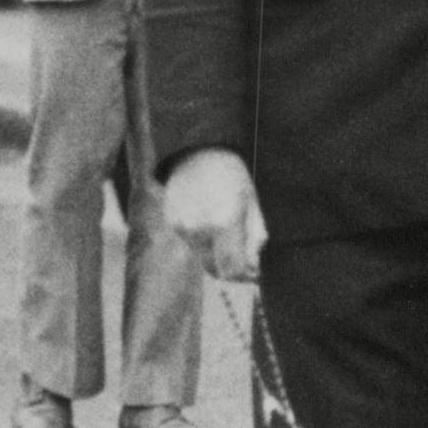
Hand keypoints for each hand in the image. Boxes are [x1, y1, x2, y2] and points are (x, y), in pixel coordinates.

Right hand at [162, 148, 266, 281]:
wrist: (197, 152)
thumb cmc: (231, 176)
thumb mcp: (252, 204)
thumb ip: (255, 239)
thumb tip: (253, 267)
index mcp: (225, 222)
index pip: (233, 269)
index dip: (244, 276)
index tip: (252, 273)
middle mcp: (200, 228)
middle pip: (215, 269)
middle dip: (230, 268)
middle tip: (241, 259)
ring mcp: (183, 227)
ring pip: (202, 257)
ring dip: (215, 254)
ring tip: (224, 232)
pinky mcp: (172, 223)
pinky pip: (191, 243)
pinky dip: (202, 241)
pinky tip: (208, 220)